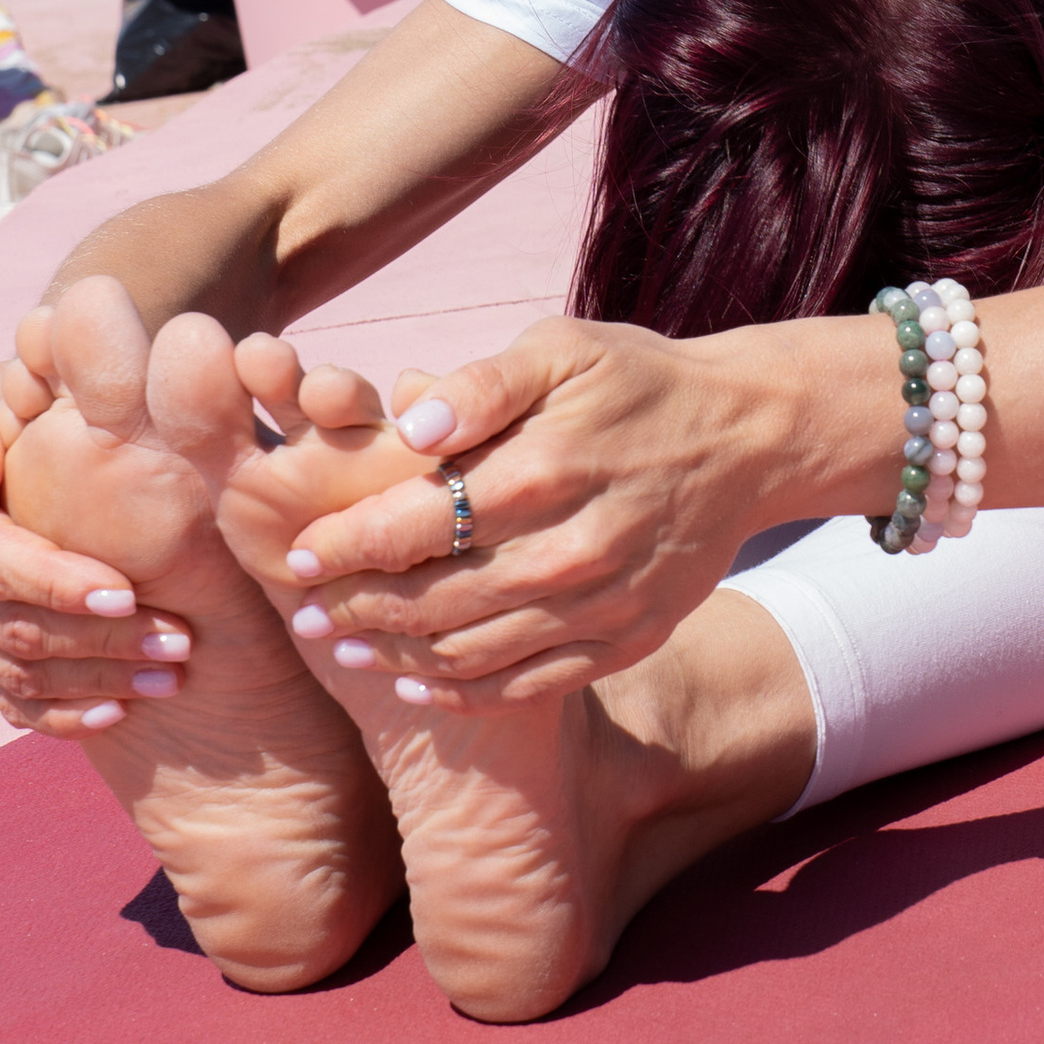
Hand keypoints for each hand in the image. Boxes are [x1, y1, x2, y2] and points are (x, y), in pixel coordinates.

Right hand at [0, 312, 177, 724]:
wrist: (103, 460)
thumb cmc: (103, 413)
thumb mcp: (90, 382)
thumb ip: (73, 362)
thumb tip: (41, 332)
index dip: (54, 575)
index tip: (123, 591)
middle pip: (0, 615)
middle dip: (92, 633)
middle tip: (177, 638)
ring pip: (10, 663)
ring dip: (97, 673)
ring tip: (175, 667)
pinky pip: (8, 701)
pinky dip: (66, 711)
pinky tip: (125, 708)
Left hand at [262, 308, 891, 703]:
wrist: (748, 437)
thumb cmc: (636, 383)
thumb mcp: (561, 350)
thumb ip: (479, 385)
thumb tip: (408, 425)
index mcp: (545, 467)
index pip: (416, 521)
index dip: (345, 544)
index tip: (294, 552)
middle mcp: (574, 547)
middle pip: (437, 598)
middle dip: (358, 608)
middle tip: (305, 615)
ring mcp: (605, 602)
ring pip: (477, 651)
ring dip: (400, 655)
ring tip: (349, 648)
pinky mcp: (630, 638)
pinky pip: (533, 683)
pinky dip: (467, 693)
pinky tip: (420, 684)